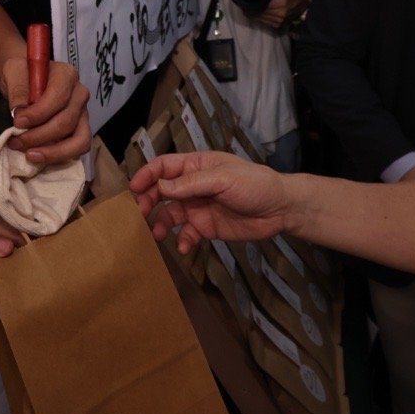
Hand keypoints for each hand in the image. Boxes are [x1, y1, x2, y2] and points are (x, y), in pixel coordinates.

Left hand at [0, 59, 89, 165]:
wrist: (25, 80)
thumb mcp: (13, 72)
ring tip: (30, 156)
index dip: (38, 114)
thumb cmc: (22, 74)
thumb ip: (17, 88)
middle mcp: (80, 95)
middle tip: (15, 142)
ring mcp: (83, 114)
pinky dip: (60, 157)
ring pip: (79, 140)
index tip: (17, 123)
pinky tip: (40, 158)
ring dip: (53, 152)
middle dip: (39, 136)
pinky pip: (77, 149)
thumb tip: (20, 111)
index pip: (58, 97)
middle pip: (66, 122)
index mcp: (67, 75)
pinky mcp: (80, 130)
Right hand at [130, 151, 296, 253]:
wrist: (280, 209)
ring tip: (157, 234)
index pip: (164, 167)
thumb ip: (191, 183)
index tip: (134, 189)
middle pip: (161, 191)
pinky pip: (186, 234)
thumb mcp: (223, 179)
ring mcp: (198, 207)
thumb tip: (160, 186)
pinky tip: (185, 247)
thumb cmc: (255, 184)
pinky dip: (182, 241)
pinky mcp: (205, 227)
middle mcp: (193, 186)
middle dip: (148, 201)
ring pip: (169, 214)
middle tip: (140, 214)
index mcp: (196, 166)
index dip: (147, 175)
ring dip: (160, 224)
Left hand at [249, 0, 306, 30]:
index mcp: (281, 3)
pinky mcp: (277, 25)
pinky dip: (259, 18)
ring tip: (250, 6)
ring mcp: (278, 21)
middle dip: (252, 7)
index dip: (253, 2)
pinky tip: (257, 12)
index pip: (261, 6)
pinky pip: (264, 22)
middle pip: (259, 12)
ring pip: (260, 18)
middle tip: (246, 1)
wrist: (302, 4)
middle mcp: (279, 14)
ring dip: (254, 13)